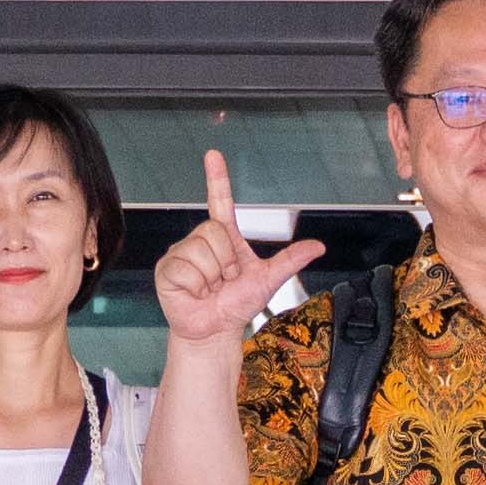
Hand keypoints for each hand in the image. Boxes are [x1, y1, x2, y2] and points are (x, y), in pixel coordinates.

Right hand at [151, 148, 307, 346]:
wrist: (215, 330)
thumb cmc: (237, 304)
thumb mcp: (268, 279)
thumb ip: (290, 259)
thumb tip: (318, 246)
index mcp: (224, 236)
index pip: (220, 200)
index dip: (217, 177)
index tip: (213, 154)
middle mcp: (201, 240)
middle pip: (215, 231)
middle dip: (227, 262)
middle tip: (224, 280)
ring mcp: (182, 253)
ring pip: (201, 251)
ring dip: (212, 277)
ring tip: (210, 288)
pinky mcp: (167, 269)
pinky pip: (185, 269)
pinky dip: (196, 287)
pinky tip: (195, 294)